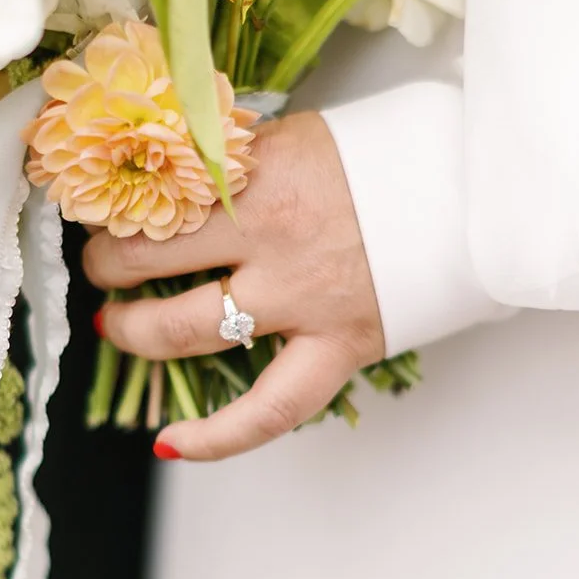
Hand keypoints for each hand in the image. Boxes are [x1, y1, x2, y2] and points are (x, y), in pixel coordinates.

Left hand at [82, 112, 384, 461]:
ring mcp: (300, 301)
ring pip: (184, 328)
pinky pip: (267, 409)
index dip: (112, 205)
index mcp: (257, 174)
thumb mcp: (300, 135)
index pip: (153, 194)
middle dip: (108, 262)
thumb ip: (239, 157)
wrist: (479, 190)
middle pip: (149, 257)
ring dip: (135, 329)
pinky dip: (216, 434)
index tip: (100, 208)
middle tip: (102, 263)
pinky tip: (170, 443)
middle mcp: (269, 239)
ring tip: (116, 323)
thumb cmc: (392, 154)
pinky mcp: (336, 348)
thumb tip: (178, 171)